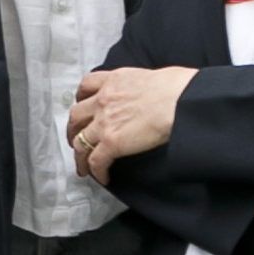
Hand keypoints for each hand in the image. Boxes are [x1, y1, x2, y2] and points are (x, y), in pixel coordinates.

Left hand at [69, 66, 195, 186]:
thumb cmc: (176, 87)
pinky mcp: (111, 142)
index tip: (82, 106)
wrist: (179, 99)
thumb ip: (138, 86)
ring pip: (80, 142)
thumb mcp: (150, 76)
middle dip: (74, 130)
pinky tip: (103, 178)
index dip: (81, 99)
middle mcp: (103, 100)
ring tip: (83, 166)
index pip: (86, 86)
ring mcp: (104, 122)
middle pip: (76, 117)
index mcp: (113, 81)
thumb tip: (146, 94)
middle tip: (76, 139)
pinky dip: (97, 171)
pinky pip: (96, 161)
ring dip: (80, 156)